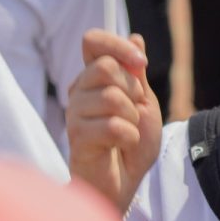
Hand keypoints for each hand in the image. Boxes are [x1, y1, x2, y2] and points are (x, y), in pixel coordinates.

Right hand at [67, 30, 163, 214]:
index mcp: (94, 78)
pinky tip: (121, 146)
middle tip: (133, 112)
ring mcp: (75, 114)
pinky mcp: (77, 137)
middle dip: (132, 90)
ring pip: (112, 97)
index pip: (93, 42)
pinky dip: (129, 137)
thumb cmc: (132, 144)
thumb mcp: (144, 103)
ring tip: (127, 132)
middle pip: (105, 67)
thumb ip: (137, 74)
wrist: (125, 183)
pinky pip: (112, 125)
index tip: (141, 63)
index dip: (117, 45)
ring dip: (132, 118)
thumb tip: (135, 38)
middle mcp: (79, 91)